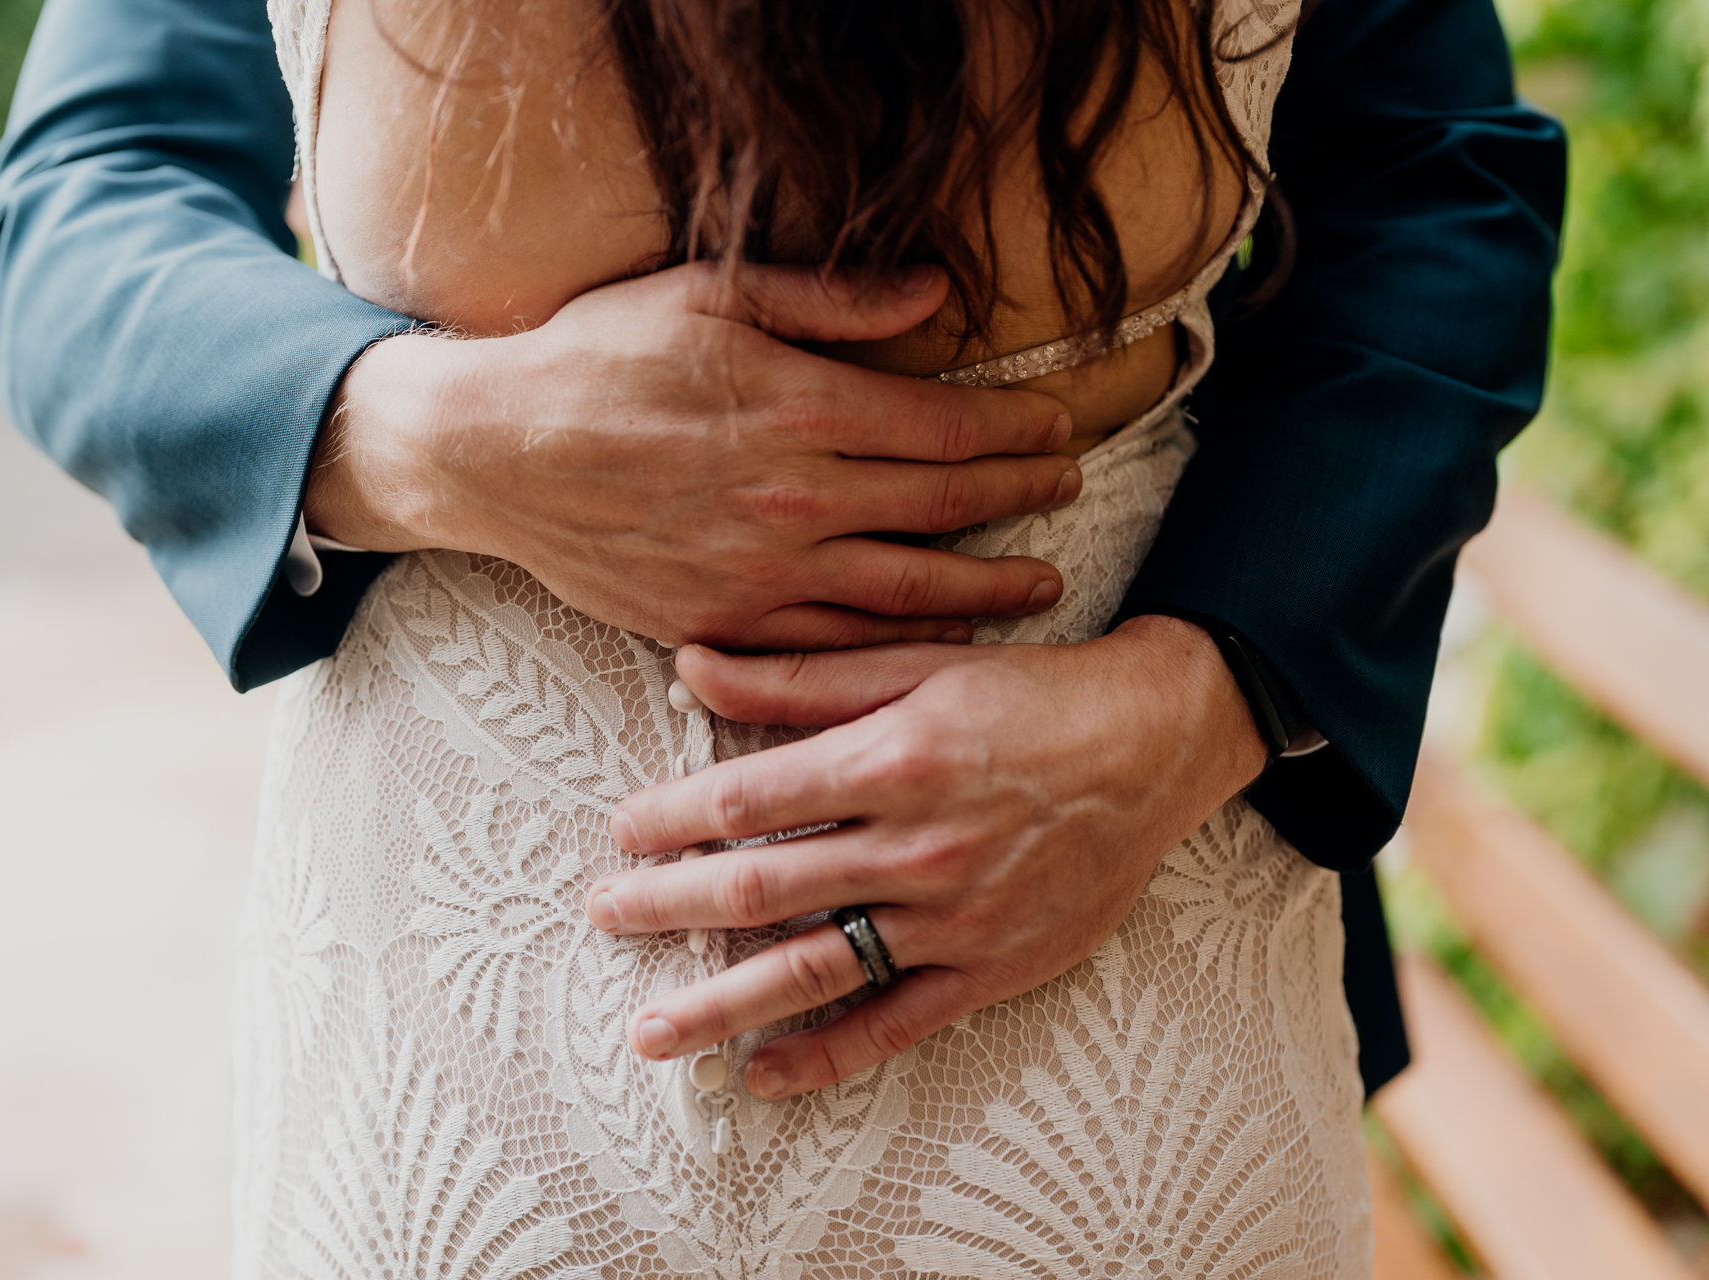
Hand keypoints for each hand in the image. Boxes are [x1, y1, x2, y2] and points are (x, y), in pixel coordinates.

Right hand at [304, 262, 1082, 650]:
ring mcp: (762, 573)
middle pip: (945, 508)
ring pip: (906, 591)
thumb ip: (829, 300)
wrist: (490, 453)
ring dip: (986, 589)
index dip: (1017, 429)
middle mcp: (796, 499)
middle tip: (1071, 491)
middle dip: (1021, 498)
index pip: (946, 428)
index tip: (1060, 425)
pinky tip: (940, 642)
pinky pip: (835, 646)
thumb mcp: (707, 293)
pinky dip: (898, 645)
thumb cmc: (594, 359)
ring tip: (1041, 585)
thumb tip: (933, 292)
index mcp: (800, 408)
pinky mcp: (725, 622)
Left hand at [586, 615, 1269, 1096]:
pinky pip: (896, 1023)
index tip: (622, 831)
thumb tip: (692, 663)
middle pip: (762, 890)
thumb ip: (799, 677)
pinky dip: (828, 1056)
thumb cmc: (1033, 693)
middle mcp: (918, 845)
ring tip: (652, 1032)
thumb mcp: (917, 663)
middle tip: (603, 916)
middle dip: (669, 907)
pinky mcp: (993, 965)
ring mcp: (955, 915)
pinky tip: (764, 1075)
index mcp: (893, 758)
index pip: (749, 799)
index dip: (671, 818)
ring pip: (815, 970)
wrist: (1159, 740)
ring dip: (722, 1005)